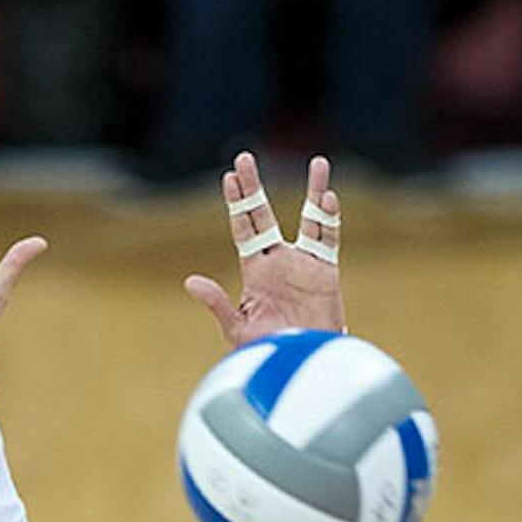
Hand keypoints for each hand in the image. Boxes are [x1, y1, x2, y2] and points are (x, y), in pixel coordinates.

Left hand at [184, 153, 344, 346]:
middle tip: (244, 158)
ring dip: (315, 191)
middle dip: (253, 187)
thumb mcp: (238, 328)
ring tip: (319, 163)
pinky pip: (329, 238)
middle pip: (264, 214)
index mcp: (255, 270)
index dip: (237, 203)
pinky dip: (330, 218)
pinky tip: (328, 197)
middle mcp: (278, 259)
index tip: (229, 177)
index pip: (243, 228)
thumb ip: (218, 303)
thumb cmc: (270, 351)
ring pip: (310, 217)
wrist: (303, 364)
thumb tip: (190, 282)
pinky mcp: (326, 271)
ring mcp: (303, 262)